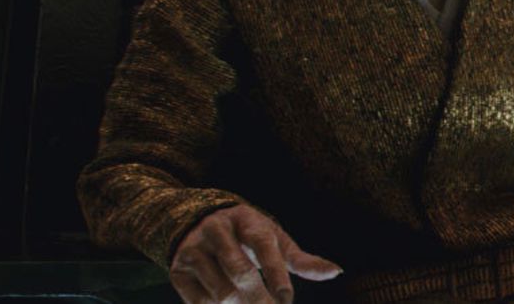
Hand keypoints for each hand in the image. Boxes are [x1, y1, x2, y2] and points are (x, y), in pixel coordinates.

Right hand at [169, 204, 342, 303]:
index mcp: (247, 219)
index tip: (286, 300)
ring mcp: (194, 249)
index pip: (264, 246)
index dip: (276, 274)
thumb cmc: (248, 236)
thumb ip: (301, 260)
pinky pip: (198, 302)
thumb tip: (336, 272)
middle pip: (241, 272)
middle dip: (260, 299)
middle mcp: (218, 230)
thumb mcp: (274, 240)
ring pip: (221, 291)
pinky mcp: (177, 269)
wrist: (195, 222)